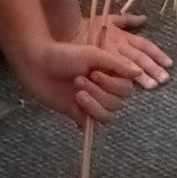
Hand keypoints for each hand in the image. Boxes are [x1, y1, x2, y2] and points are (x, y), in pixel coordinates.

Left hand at [16, 35, 154, 123]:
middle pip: (119, 101)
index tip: (95, 72)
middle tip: (79, 79)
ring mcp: (92, 102)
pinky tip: (76, 101)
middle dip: (101, 91)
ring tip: (77, 90)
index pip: (126, 88)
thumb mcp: (93, 54)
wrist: (37, 64)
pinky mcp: (79, 114)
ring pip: (109, 113)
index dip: (113, 83)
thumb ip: (117, 64)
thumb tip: (139, 73)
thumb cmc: (64, 54)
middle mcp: (104, 89)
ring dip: (95, 101)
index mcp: (109, 73)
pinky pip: (94, 122)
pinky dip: (89, 113)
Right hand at [79, 7, 172, 91]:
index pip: (145, 45)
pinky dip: (121, 81)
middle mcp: (118, 45)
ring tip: (152, 86)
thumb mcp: (107, 19)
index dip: (158, 54)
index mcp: (123, 36)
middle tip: (165, 79)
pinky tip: (129, 89)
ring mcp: (108, 56)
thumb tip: (144, 18)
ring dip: (141, 77)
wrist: (64, 32)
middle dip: (153, 68)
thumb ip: (127, 20)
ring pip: (129, 66)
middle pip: (140, 57)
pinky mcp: (97, 66)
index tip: (170, 63)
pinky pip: (111, 75)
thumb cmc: (86, 26)